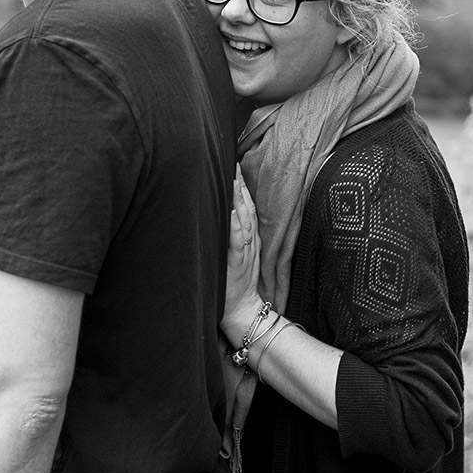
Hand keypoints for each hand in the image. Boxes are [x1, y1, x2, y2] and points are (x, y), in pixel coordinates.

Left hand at [222, 167, 264, 343]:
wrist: (243, 310)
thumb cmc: (235, 285)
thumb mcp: (237, 257)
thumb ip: (233, 238)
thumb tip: (223, 218)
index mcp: (250, 239)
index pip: (248, 207)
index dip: (242, 187)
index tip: (235, 167)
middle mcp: (249, 241)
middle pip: (247, 207)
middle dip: (240, 185)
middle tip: (233, 162)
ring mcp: (244, 250)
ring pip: (243, 218)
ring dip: (237, 198)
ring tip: (231, 177)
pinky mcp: (236, 261)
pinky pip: (236, 239)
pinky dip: (233, 223)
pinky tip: (229, 210)